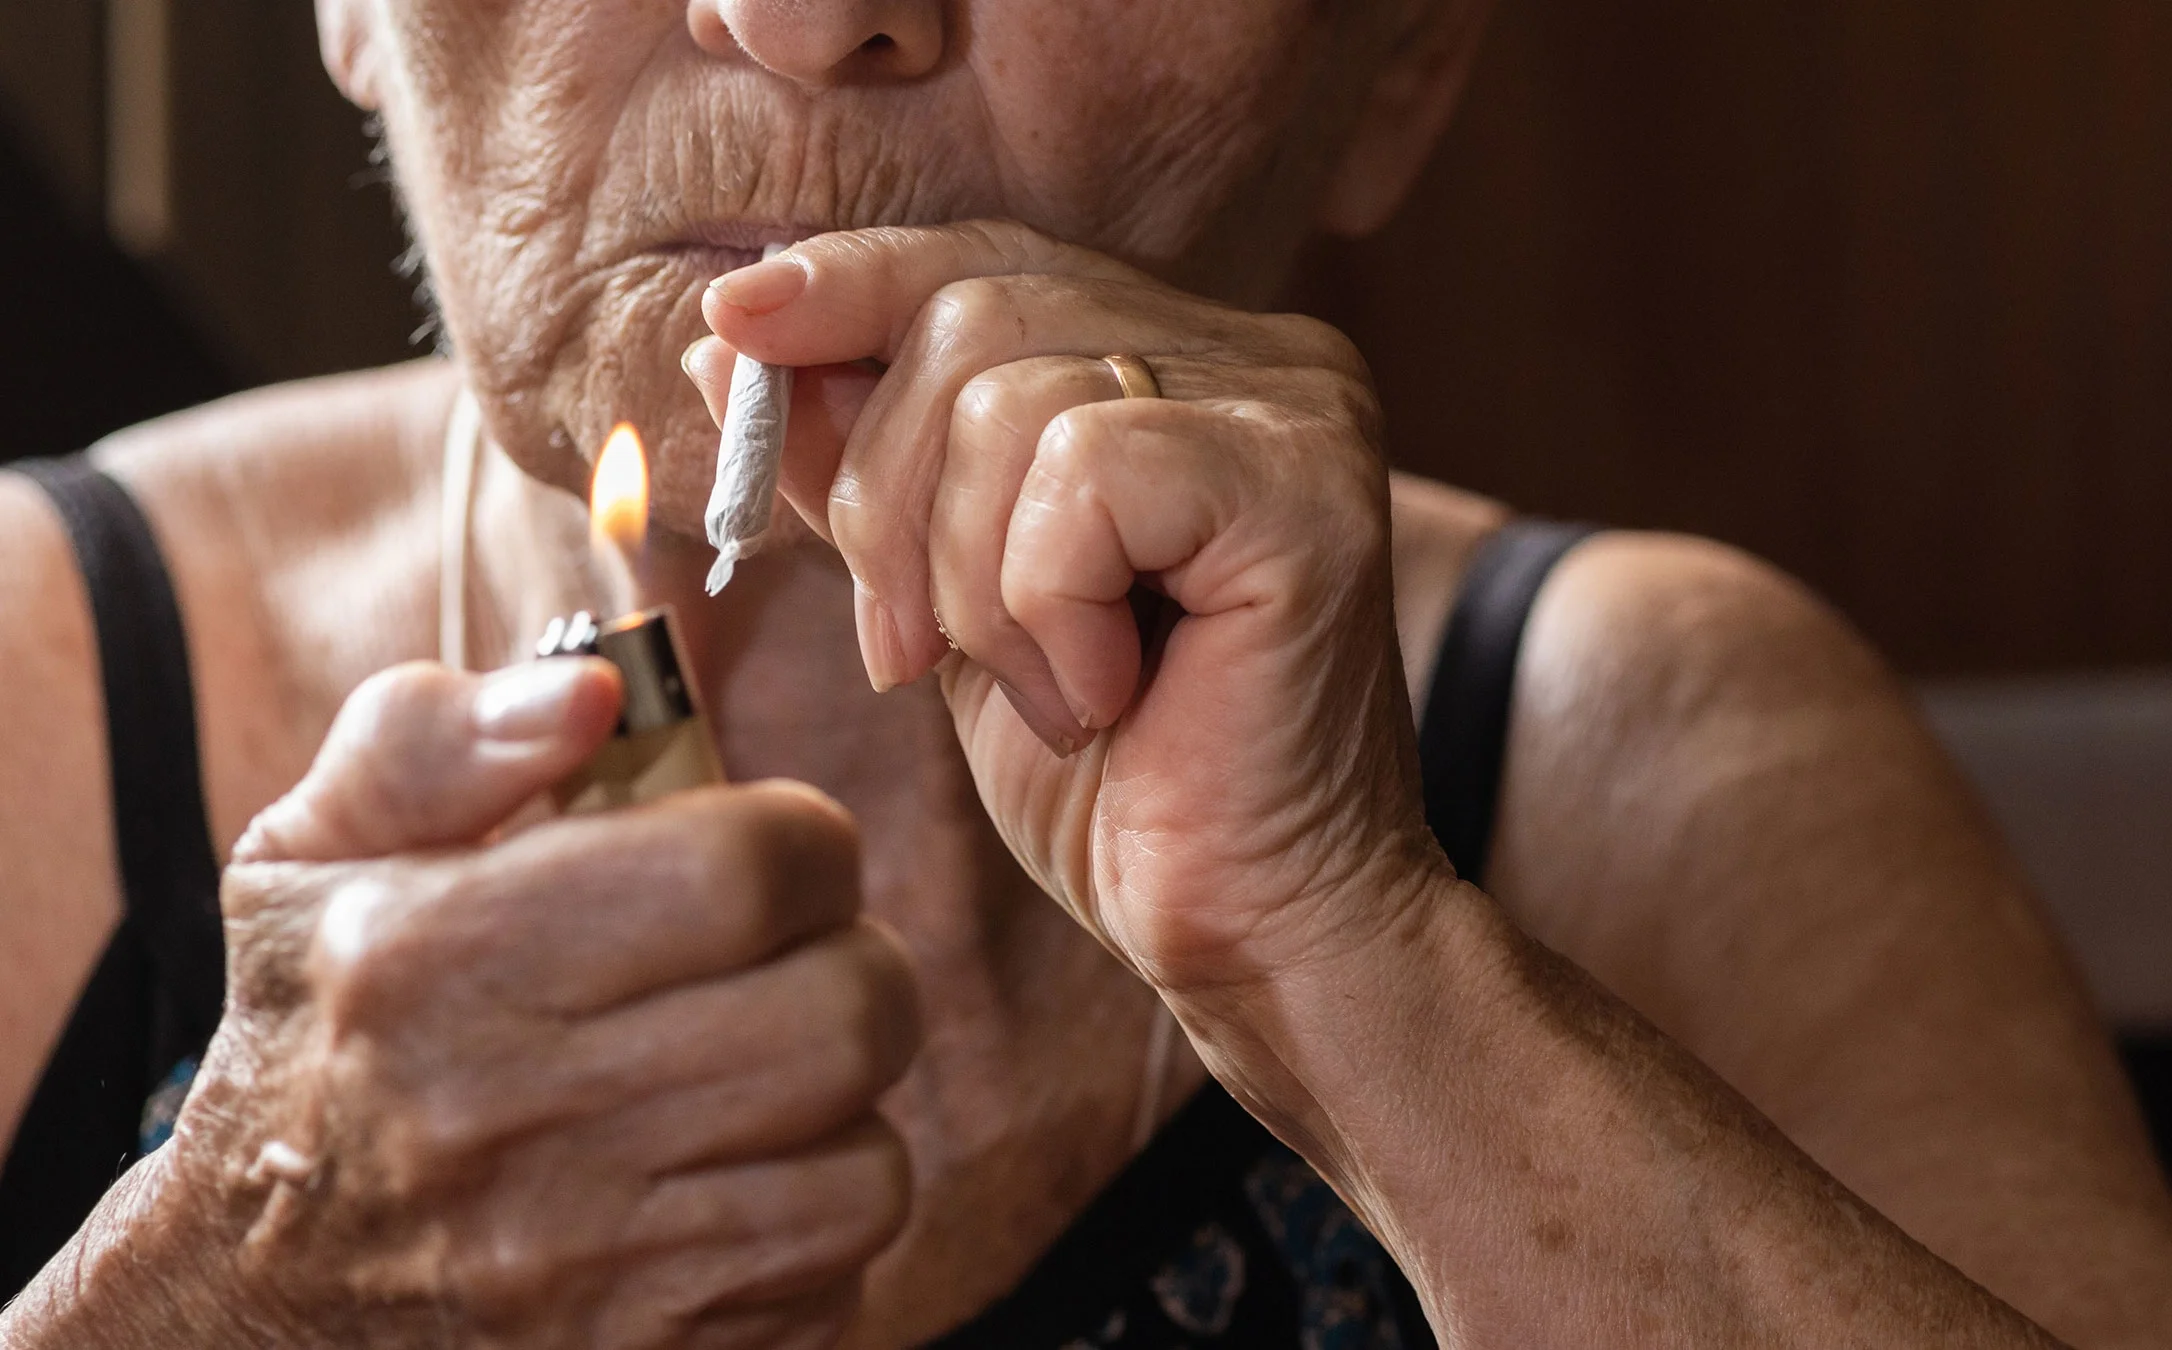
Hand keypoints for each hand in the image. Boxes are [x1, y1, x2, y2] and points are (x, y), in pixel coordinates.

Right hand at [146, 660, 916, 1347]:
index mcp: (436, 964)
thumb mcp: (314, 864)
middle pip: (847, 1015)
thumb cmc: (317, 1044)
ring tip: (757, 1078)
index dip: (803, 843)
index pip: (749, 872)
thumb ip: (435, 740)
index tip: (772, 855)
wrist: (249, 1308)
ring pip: (869, 1160)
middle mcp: (510, 1125)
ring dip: (840, 1108)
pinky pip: (842, 1272)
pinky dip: (815, 1221)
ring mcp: (585, 1273)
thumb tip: (595, 687)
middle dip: (850, 966)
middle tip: (791, 962)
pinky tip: (731, 1184)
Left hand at [689, 221, 1443, 1003]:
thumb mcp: (948, 608)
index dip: (851, 284)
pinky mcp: (1303, 486)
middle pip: (976, 313)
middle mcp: (1260, 357)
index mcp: (1185, 364)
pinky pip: (1084, 473)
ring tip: (1047, 694)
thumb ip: (868, 471)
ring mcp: (1298, 410)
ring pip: (1014, 397)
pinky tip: (1106, 695)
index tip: (733, 321)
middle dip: (887, 496)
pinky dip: (1046, 604)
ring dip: (970, 582)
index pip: (986, 262)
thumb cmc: (1118, 788)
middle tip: (909, 654)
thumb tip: (736, 339)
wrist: (1254, 936)